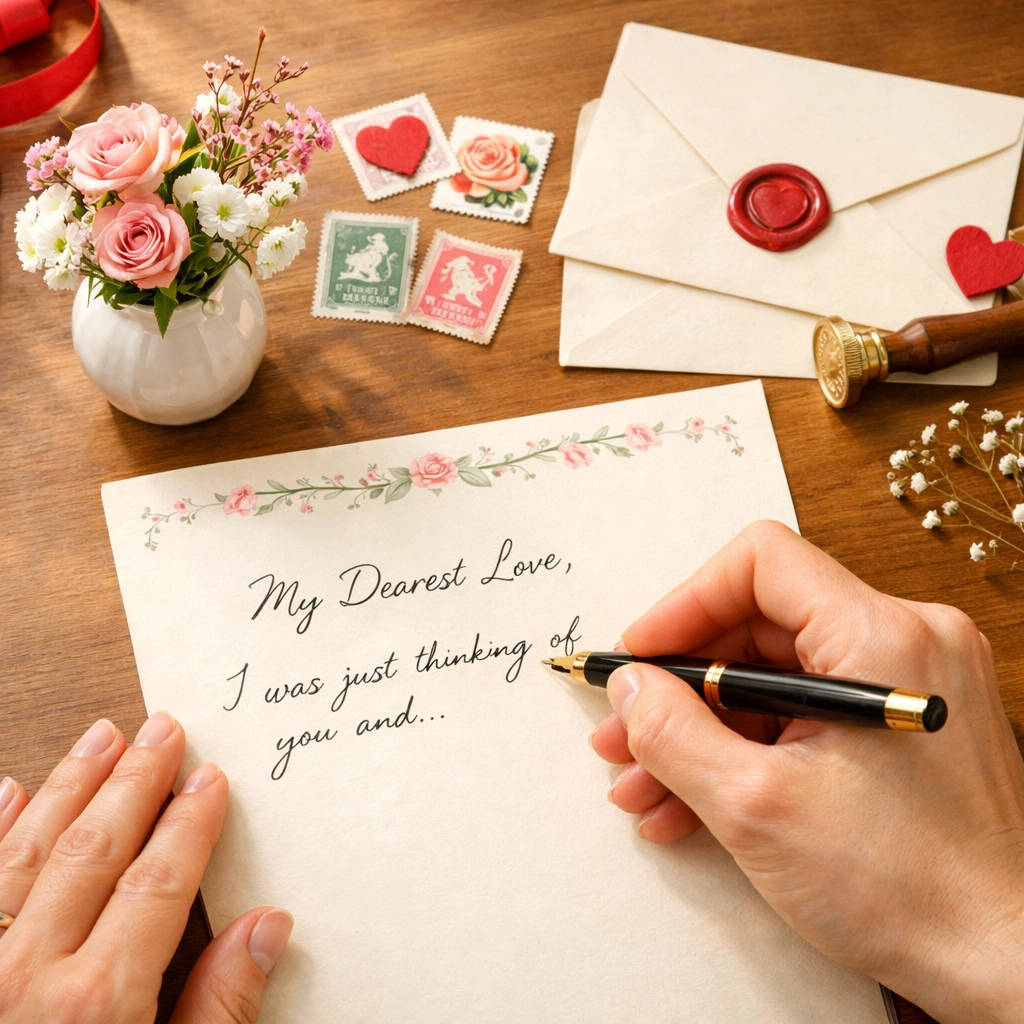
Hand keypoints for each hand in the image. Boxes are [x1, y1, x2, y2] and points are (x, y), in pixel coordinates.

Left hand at [0, 713, 291, 1023]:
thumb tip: (269, 927)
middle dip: (133, 781)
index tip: (210, 777)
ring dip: (66, 786)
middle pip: (93, 850)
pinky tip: (6, 793)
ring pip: (25, 852)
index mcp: (95, 1003)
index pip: (158, 881)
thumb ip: (220, 1010)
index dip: (190, 822)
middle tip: (161, 728)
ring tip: (100, 736)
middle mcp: (27, 974)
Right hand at [591, 520, 1023, 1023]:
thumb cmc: (910, 891)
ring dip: (703, 728)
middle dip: (681, 685)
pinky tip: (695, 801)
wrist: (1004, 965)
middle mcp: (904, 641)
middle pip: (758, 623)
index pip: (760, 563)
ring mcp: (906, 684)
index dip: (684, 603)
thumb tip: (629, 686)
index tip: (640, 657)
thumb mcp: (756, 806)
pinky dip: (748, 748)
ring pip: (774, 676)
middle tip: (627, 732)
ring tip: (647, 784)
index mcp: (880, 636)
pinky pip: (804, 712)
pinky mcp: (901, 724)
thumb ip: (674, 733)